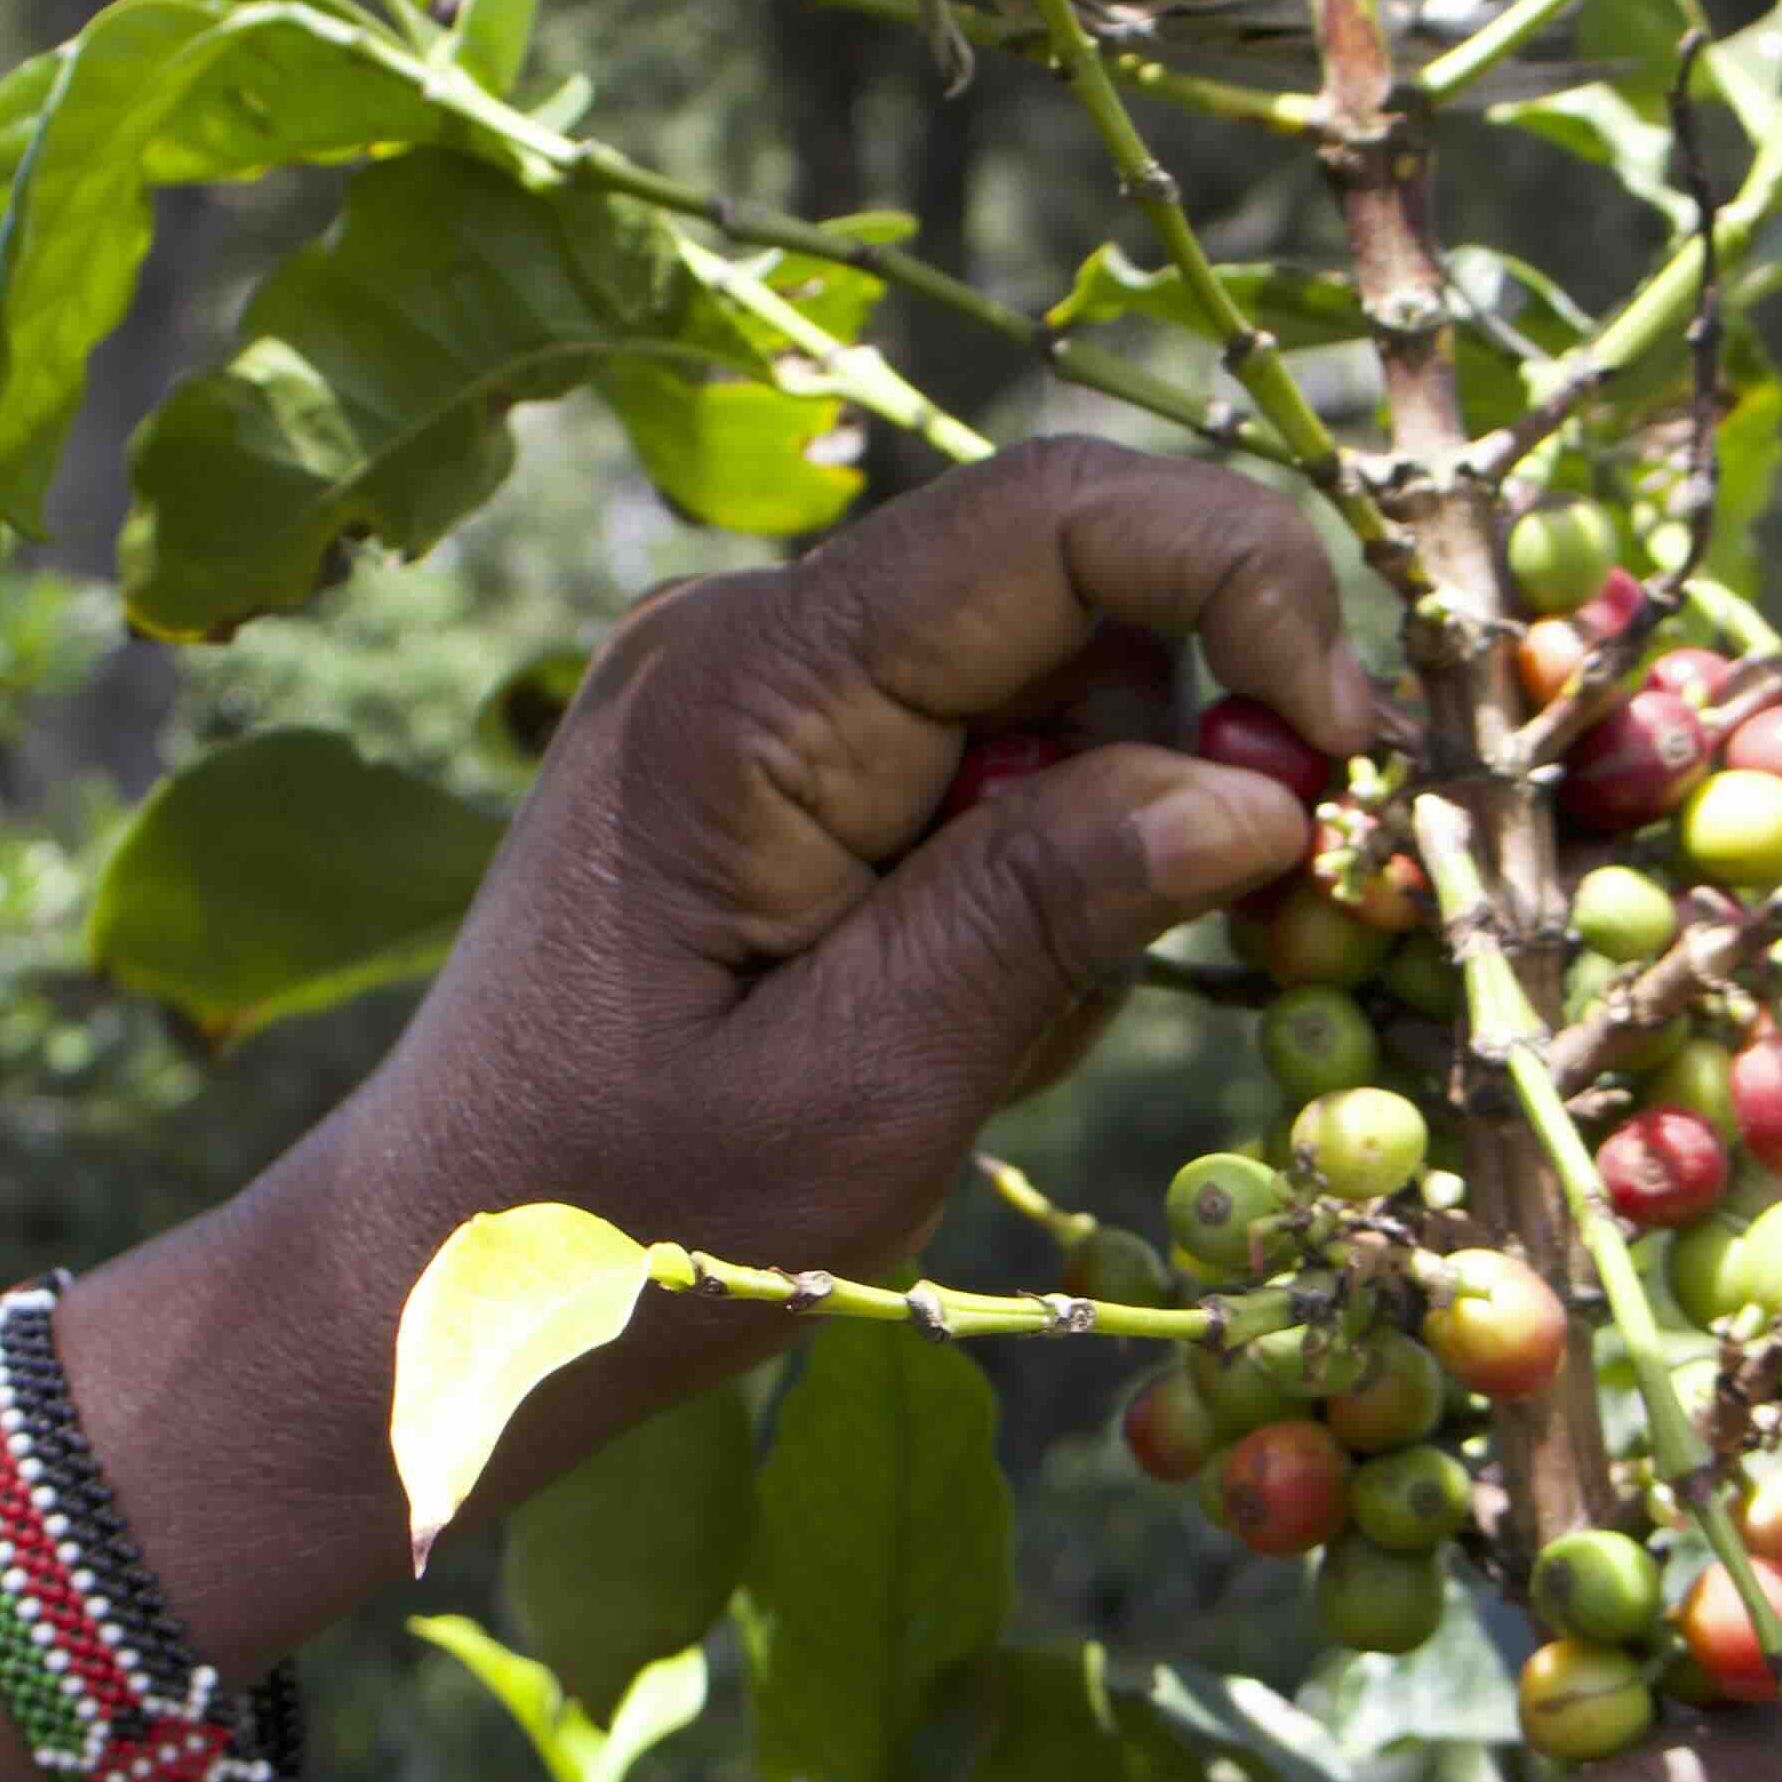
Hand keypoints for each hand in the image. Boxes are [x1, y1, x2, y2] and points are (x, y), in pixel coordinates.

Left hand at [308, 436, 1371, 1495]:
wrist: (436, 1267)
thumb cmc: (623, 1214)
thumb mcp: (862, 1092)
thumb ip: (1047, 916)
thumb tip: (1257, 796)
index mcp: (752, 685)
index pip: (1057, 514)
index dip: (1247, 585)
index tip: (1345, 754)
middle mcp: (752, 634)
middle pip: (1076, 589)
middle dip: (1181, 751)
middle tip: (1180, 955)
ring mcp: (759, 684)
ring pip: (1053, 682)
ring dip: (1099, 843)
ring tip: (999, 1030)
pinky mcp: (780, 754)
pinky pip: (982, 753)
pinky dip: (1028, 872)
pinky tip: (953, 1010)